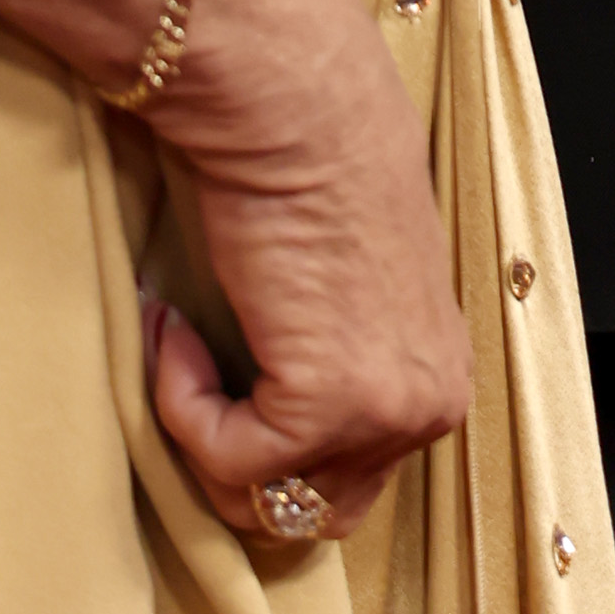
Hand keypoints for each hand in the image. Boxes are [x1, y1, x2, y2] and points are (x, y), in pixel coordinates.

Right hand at [143, 0, 472, 541]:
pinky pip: (230, 462)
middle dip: (239, 458)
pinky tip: (177, 327)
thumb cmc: (307, 165)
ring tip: (184, 338)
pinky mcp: (328, 403)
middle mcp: (430, 406)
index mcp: (437, 376)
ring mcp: (387, 412)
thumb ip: (337, 352)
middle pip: (314, 510)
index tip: (221, 368)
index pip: (351, 480)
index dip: (270, 444)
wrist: (294, 103)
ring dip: (204, 431)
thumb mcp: (344, 285)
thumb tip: (272, 410)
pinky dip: (183, 405)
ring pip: (268, 501)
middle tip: (192, 373)